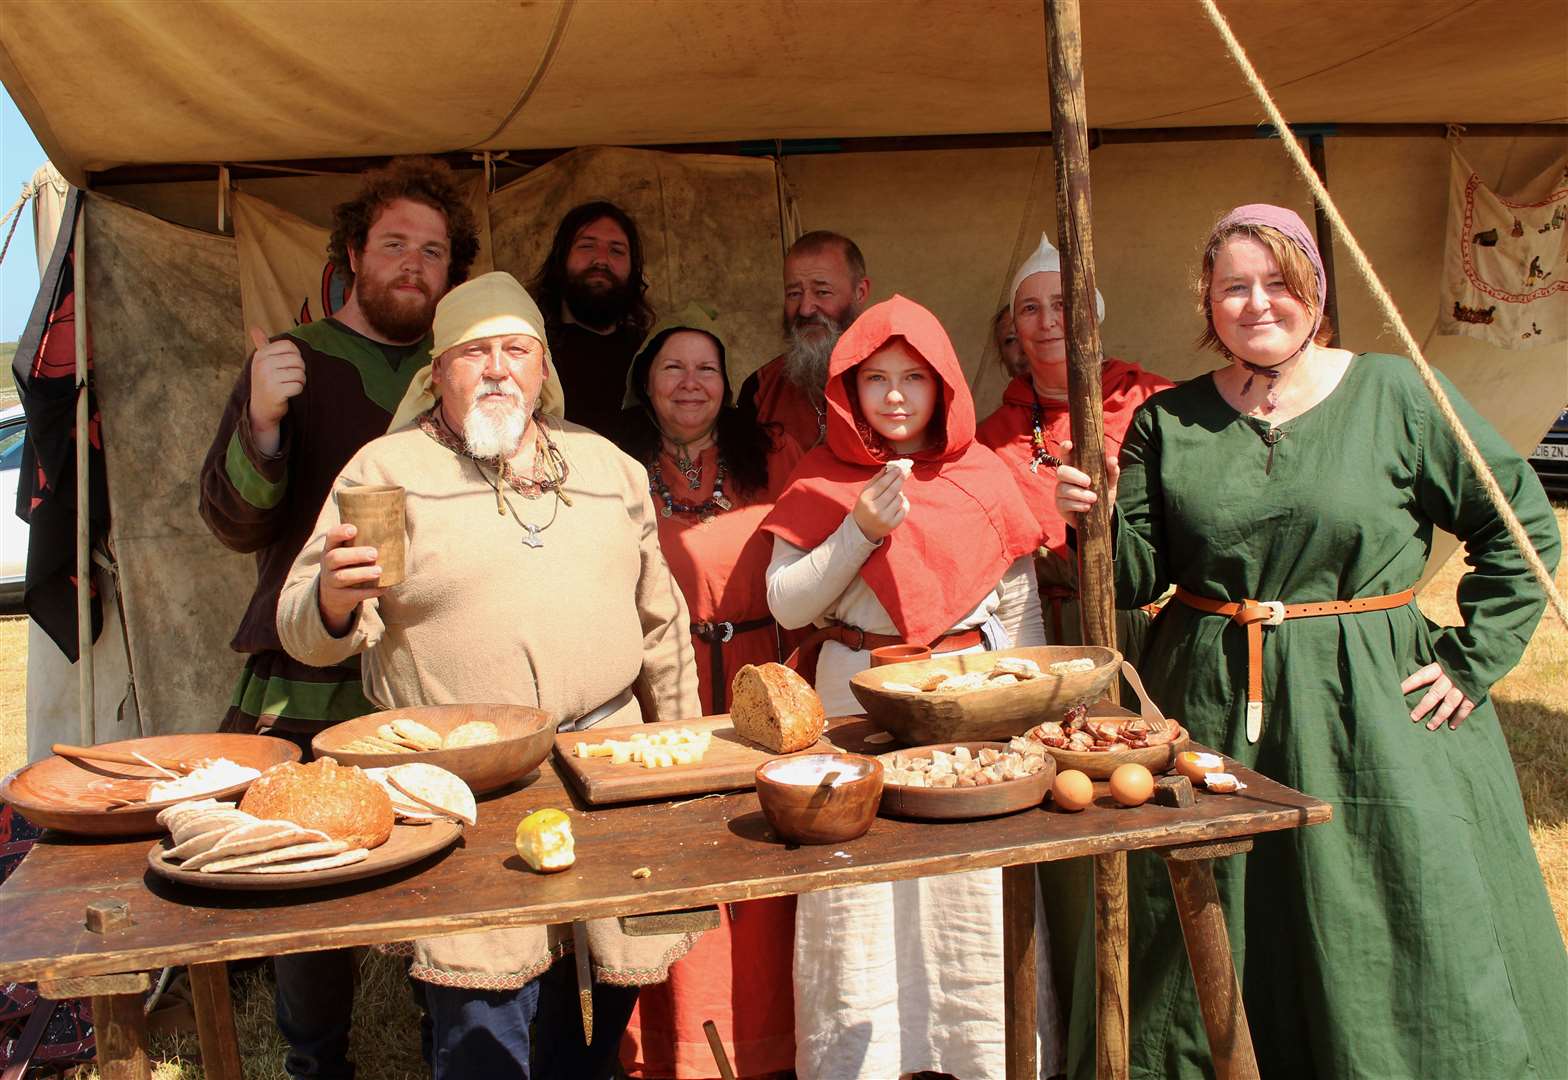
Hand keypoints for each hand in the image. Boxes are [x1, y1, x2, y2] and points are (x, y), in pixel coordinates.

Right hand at [246, 327, 304, 452]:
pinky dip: (298, 390)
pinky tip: (289, 393)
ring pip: (300, 374)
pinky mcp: (275, 392)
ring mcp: (268, 378)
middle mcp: (263, 364)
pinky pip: (298, 386)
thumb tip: (254, 328)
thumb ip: (261, 344)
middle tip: (290, 378)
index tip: (289, 365)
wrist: (260, 409)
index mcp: (261, 354)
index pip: (290, 346)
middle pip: (298, 360)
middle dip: (300, 370)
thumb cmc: (265, 382)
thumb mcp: (261, 362)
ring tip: (289, 385)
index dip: (296, 356)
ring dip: (300, 381)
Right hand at [317, 524, 385, 634]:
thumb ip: (361, 543)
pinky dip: (369, 592)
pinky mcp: (339, 597)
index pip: (331, 537)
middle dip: (355, 555)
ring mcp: (331, 581)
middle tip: (374, 553)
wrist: (332, 596)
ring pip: (343, 576)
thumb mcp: (346, 553)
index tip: (354, 529)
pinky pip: (353, 595)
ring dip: (362, 573)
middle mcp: (328, 564)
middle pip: (336, 557)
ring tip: (379, 571)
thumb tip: (393, 529)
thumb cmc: (347, 567)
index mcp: (331, 549)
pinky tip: (383, 588)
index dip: (340, 532)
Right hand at [852, 464, 909, 541]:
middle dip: (901, 479)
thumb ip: (876, 480)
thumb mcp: (865, 493)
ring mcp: (885, 518)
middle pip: (893, 490)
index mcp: (866, 499)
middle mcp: (875, 509)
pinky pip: (904, 509)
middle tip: (906, 471)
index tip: (899, 468)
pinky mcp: (893, 525)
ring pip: (900, 499)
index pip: (882, 483)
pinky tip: (899, 502)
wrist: (863, 529)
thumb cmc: (865, 507)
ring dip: (900, 493)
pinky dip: (904, 503)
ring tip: (896, 493)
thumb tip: (889, 468)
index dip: (893, 474)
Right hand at [1052, 438, 1119, 524]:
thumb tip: (1112, 459)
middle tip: (1089, 482)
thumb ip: (1111, 471)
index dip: (1065, 448)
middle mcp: (1065, 479)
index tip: (1069, 444)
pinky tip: (1087, 507)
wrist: (1100, 517)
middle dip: (1075, 476)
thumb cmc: (1102, 495)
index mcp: (1075, 468)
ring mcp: (1060, 492)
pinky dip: (1078, 505)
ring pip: (1063, 489)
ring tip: (1094, 498)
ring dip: (1080, 494)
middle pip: (1061, 471)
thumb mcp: (1110, 483)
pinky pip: (1064, 503)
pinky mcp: (1060, 506)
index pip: (1066, 455)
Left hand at [1400, 662, 1476, 730]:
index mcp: (1440, 666)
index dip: (1409, 684)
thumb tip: (1410, 670)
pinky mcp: (1474, 692)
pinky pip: (1466, 707)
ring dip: (1439, 716)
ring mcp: (1463, 686)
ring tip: (1430, 727)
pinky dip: (1459, 717)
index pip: (1421, 676)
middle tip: (1412, 718)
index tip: (1397, 692)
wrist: (1482, 654)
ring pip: (1449, 704)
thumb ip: (1432, 665)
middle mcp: (1451, 677)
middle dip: (1423, 707)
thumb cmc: (1457, 657)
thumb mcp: (1443, 655)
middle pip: (1434, 694)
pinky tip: (1452, 726)